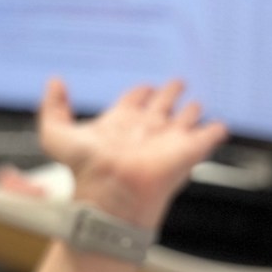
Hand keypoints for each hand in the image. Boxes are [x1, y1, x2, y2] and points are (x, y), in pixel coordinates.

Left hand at [37, 77, 227, 229]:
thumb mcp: (56, 133)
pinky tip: (218, 126)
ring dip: (191, 110)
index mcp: (119, 123)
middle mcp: (145, 129)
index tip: (144, 88)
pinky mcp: (188, 150)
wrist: (110, 190)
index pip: (133, 101)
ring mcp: (167, 139)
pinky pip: (208, 136)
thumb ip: (53, 106)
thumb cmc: (84, 169)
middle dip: (169, 92)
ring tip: (196, 104)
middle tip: (177, 83)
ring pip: (184, 118)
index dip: (139, 93)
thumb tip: (55, 81)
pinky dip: (214, 130)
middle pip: (161, 105)